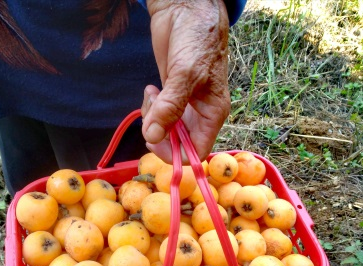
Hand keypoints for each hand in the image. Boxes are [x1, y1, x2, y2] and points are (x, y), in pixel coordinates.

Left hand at [141, 0, 229, 163]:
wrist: (186, 9)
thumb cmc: (197, 39)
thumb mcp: (186, 74)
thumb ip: (171, 107)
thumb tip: (154, 136)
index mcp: (212, 115)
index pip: (196, 152)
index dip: (175, 154)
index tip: (156, 139)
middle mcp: (200, 114)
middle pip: (178, 144)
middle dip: (160, 134)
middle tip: (151, 113)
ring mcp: (185, 105)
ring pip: (165, 130)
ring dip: (153, 118)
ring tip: (152, 95)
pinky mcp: (171, 95)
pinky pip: (158, 114)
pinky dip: (150, 108)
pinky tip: (151, 90)